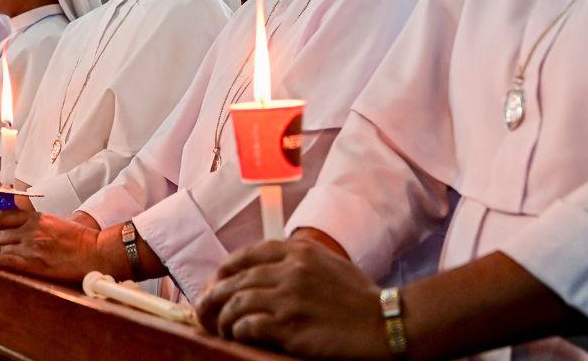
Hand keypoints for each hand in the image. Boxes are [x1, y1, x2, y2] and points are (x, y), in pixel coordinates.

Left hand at [0, 210, 102, 281]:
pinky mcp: (33, 261)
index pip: (3, 218)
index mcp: (36, 218)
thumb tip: (26, 229)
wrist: (96, 251)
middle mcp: (31, 229)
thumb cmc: (81, 240)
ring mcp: (31, 244)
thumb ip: (39, 225)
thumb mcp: (57, 223)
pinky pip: (5, 258)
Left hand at [196, 239, 388, 358]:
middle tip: (203, 309)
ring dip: (221, 317)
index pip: (248, 254)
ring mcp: (288, 297)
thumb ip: (300, 260)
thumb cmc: (360, 298)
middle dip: (212, 295)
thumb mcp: (330, 264)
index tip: (216, 281)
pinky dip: (237, 331)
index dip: (225, 269)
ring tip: (218, 327)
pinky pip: (247, 325)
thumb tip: (270, 270)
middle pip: (234, 279)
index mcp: (299, 251)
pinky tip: (237, 336)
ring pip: (235, 302)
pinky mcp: (288, 325)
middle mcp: (290, 270)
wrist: (384, 323)